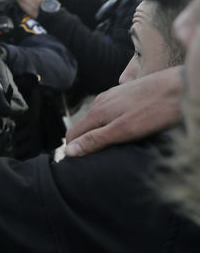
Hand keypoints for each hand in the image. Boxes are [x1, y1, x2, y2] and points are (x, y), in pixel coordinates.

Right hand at [64, 66, 181, 156]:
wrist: (184, 85)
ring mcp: (115, 95)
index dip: (73, 151)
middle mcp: (102, 100)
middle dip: (86, 143)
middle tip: (98, 162)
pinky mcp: (127, 94)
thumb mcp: (125, 130)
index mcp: (97, 111)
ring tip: (112, 148)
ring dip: (100, 133)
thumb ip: (96, 140)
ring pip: (99, 119)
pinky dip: (112, 124)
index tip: (81, 166)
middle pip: (85, 126)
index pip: (72, 134)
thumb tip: (69, 151)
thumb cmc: (157, 110)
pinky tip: (127, 130)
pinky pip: (111, 112)